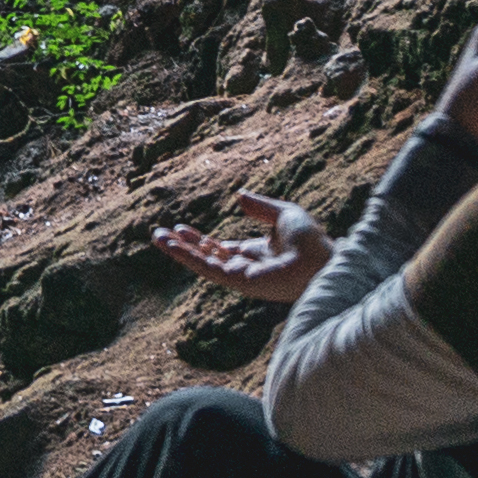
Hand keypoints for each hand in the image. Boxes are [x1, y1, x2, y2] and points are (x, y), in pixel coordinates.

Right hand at [153, 195, 333, 303]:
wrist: (320, 260)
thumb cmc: (311, 240)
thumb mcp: (284, 214)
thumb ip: (260, 206)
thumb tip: (238, 195)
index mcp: (259, 253)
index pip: (223, 248)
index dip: (201, 240)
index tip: (182, 229)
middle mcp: (247, 267)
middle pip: (208, 257)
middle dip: (184, 246)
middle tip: (161, 235)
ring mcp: (241, 276)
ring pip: (203, 264)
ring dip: (179, 251)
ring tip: (157, 238)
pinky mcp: (238, 282)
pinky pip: (207, 268)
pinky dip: (187, 257)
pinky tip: (172, 245)